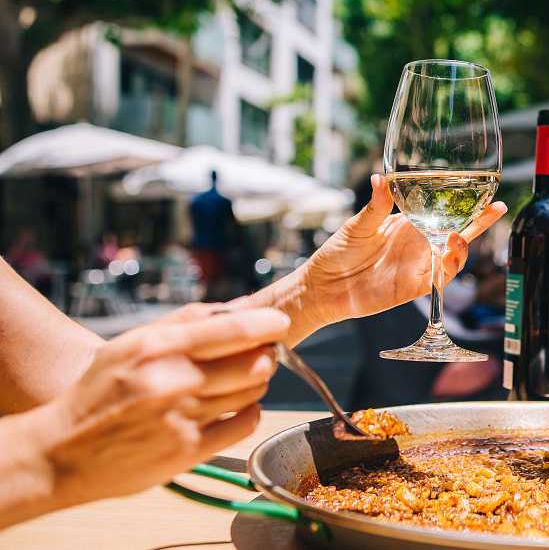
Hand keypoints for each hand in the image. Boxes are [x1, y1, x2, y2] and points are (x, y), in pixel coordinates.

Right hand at [8, 304, 287, 518]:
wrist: (60, 452)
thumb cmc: (100, 391)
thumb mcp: (133, 342)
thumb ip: (188, 321)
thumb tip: (241, 306)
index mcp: (158, 347)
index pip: (236, 329)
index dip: (269, 325)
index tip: (279, 324)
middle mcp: (173, 382)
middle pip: (256, 362)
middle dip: (265, 355)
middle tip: (258, 354)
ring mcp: (182, 418)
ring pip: (254, 392)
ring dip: (254, 383)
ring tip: (235, 381)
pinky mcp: (188, 451)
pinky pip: (245, 424)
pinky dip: (248, 412)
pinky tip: (232, 408)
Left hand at [273, 174, 505, 339]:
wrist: (324, 286)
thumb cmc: (338, 252)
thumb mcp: (358, 225)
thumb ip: (375, 206)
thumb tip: (380, 178)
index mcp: (408, 224)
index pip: (442, 212)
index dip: (465, 205)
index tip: (484, 192)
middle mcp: (419, 244)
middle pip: (458, 233)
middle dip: (480, 222)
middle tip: (496, 208)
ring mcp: (418, 266)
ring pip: (453, 257)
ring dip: (462, 248)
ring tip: (459, 237)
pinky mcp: (413, 288)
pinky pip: (439, 281)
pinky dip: (447, 270)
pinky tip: (448, 258)